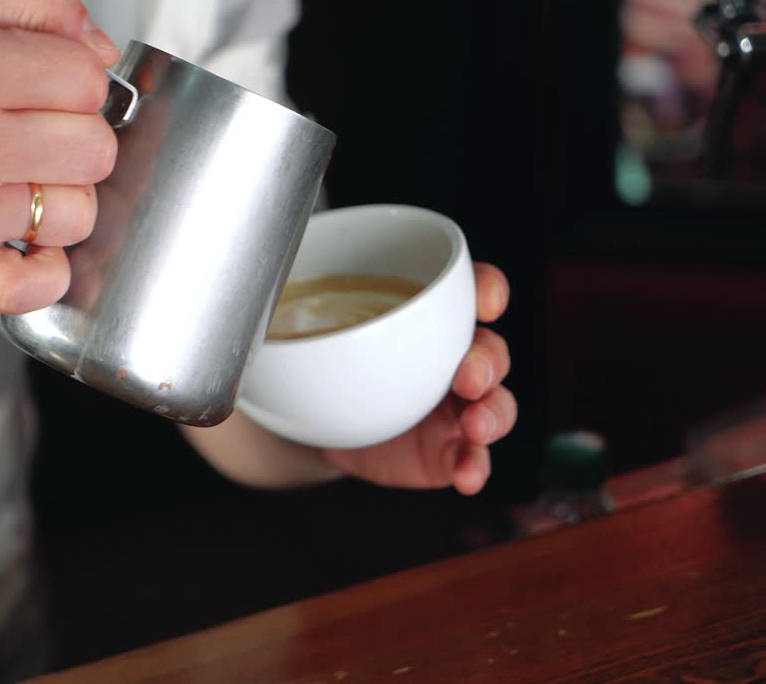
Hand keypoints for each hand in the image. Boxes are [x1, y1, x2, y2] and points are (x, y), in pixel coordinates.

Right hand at [0, 0, 120, 312]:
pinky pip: (28, 287)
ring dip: (61, 201)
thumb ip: (40, 4)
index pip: (90, 82)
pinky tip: (30, 243)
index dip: (79, 84)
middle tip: (36, 135)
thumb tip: (106, 51)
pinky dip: (45, 274)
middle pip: (95, 150)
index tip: (49, 90)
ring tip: (21, 183)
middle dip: (77, 138)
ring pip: (77, 215)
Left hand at [320, 263, 516, 494]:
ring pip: (496, 405)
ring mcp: (457, 407)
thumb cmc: (332, 364)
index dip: (488, 290)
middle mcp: (455, 359)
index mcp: (434, 318)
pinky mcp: (449, 449)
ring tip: (475, 426)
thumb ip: (315, 312)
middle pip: (491, 351)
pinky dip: (475, 467)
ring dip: (493, 414)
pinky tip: (467, 475)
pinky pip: (474, 459)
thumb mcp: (323, 332)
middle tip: (467, 376)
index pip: (473, 290)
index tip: (486, 300)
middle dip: (487, 361)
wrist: (319, 423)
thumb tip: (269, 298)